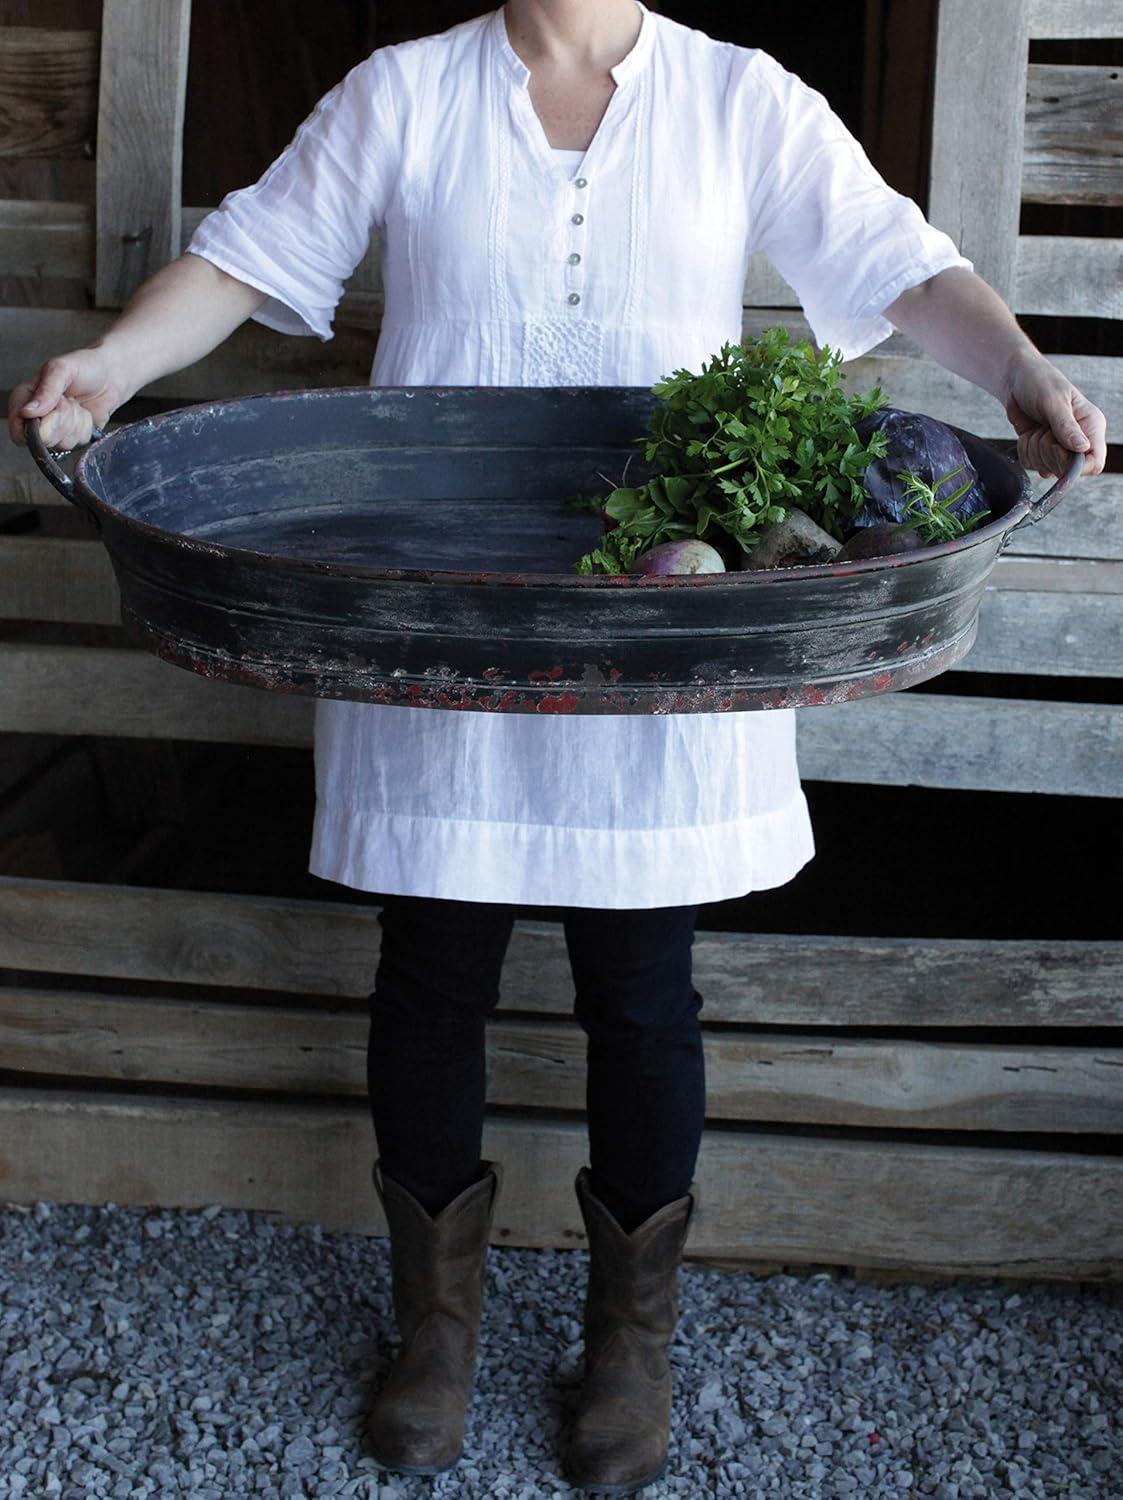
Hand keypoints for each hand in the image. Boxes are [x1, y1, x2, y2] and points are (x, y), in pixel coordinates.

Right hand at [7, 347, 120, 450]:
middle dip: (60, 420)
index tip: (45, 418)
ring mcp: (58, 429)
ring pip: (62, 442)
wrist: (112, 375)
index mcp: (27, 396)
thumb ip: (46, 391)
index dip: (29, 427)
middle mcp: (39, 416)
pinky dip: (86, 428)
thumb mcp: (62, 369)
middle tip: (69, 401)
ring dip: (76, 423)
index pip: (17, 421)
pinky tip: (86, 413)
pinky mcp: (75, 437)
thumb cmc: (85, 366)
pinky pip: (79, 443)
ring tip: (77, 404)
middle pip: (42, 437)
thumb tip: (27, 412)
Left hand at [1004, 354, 1106, 478]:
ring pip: (1046, 469)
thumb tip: (1083, 448)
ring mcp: (1059, 448)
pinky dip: (1024, 449)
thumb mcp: (1053, 401)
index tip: (1057, 449)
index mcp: (1090, 426)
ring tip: (1036, 426)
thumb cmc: (1040, 382)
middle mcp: (1078, 441)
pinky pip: (1030, 465)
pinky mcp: (1041, 451)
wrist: (1017, 379)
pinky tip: (1028, 432)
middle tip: (1043, 428)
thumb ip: (1066, 426)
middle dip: (1048, 451)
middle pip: (1066, 470)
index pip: (1095, 463)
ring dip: (1033, 449)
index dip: (1077, 466)